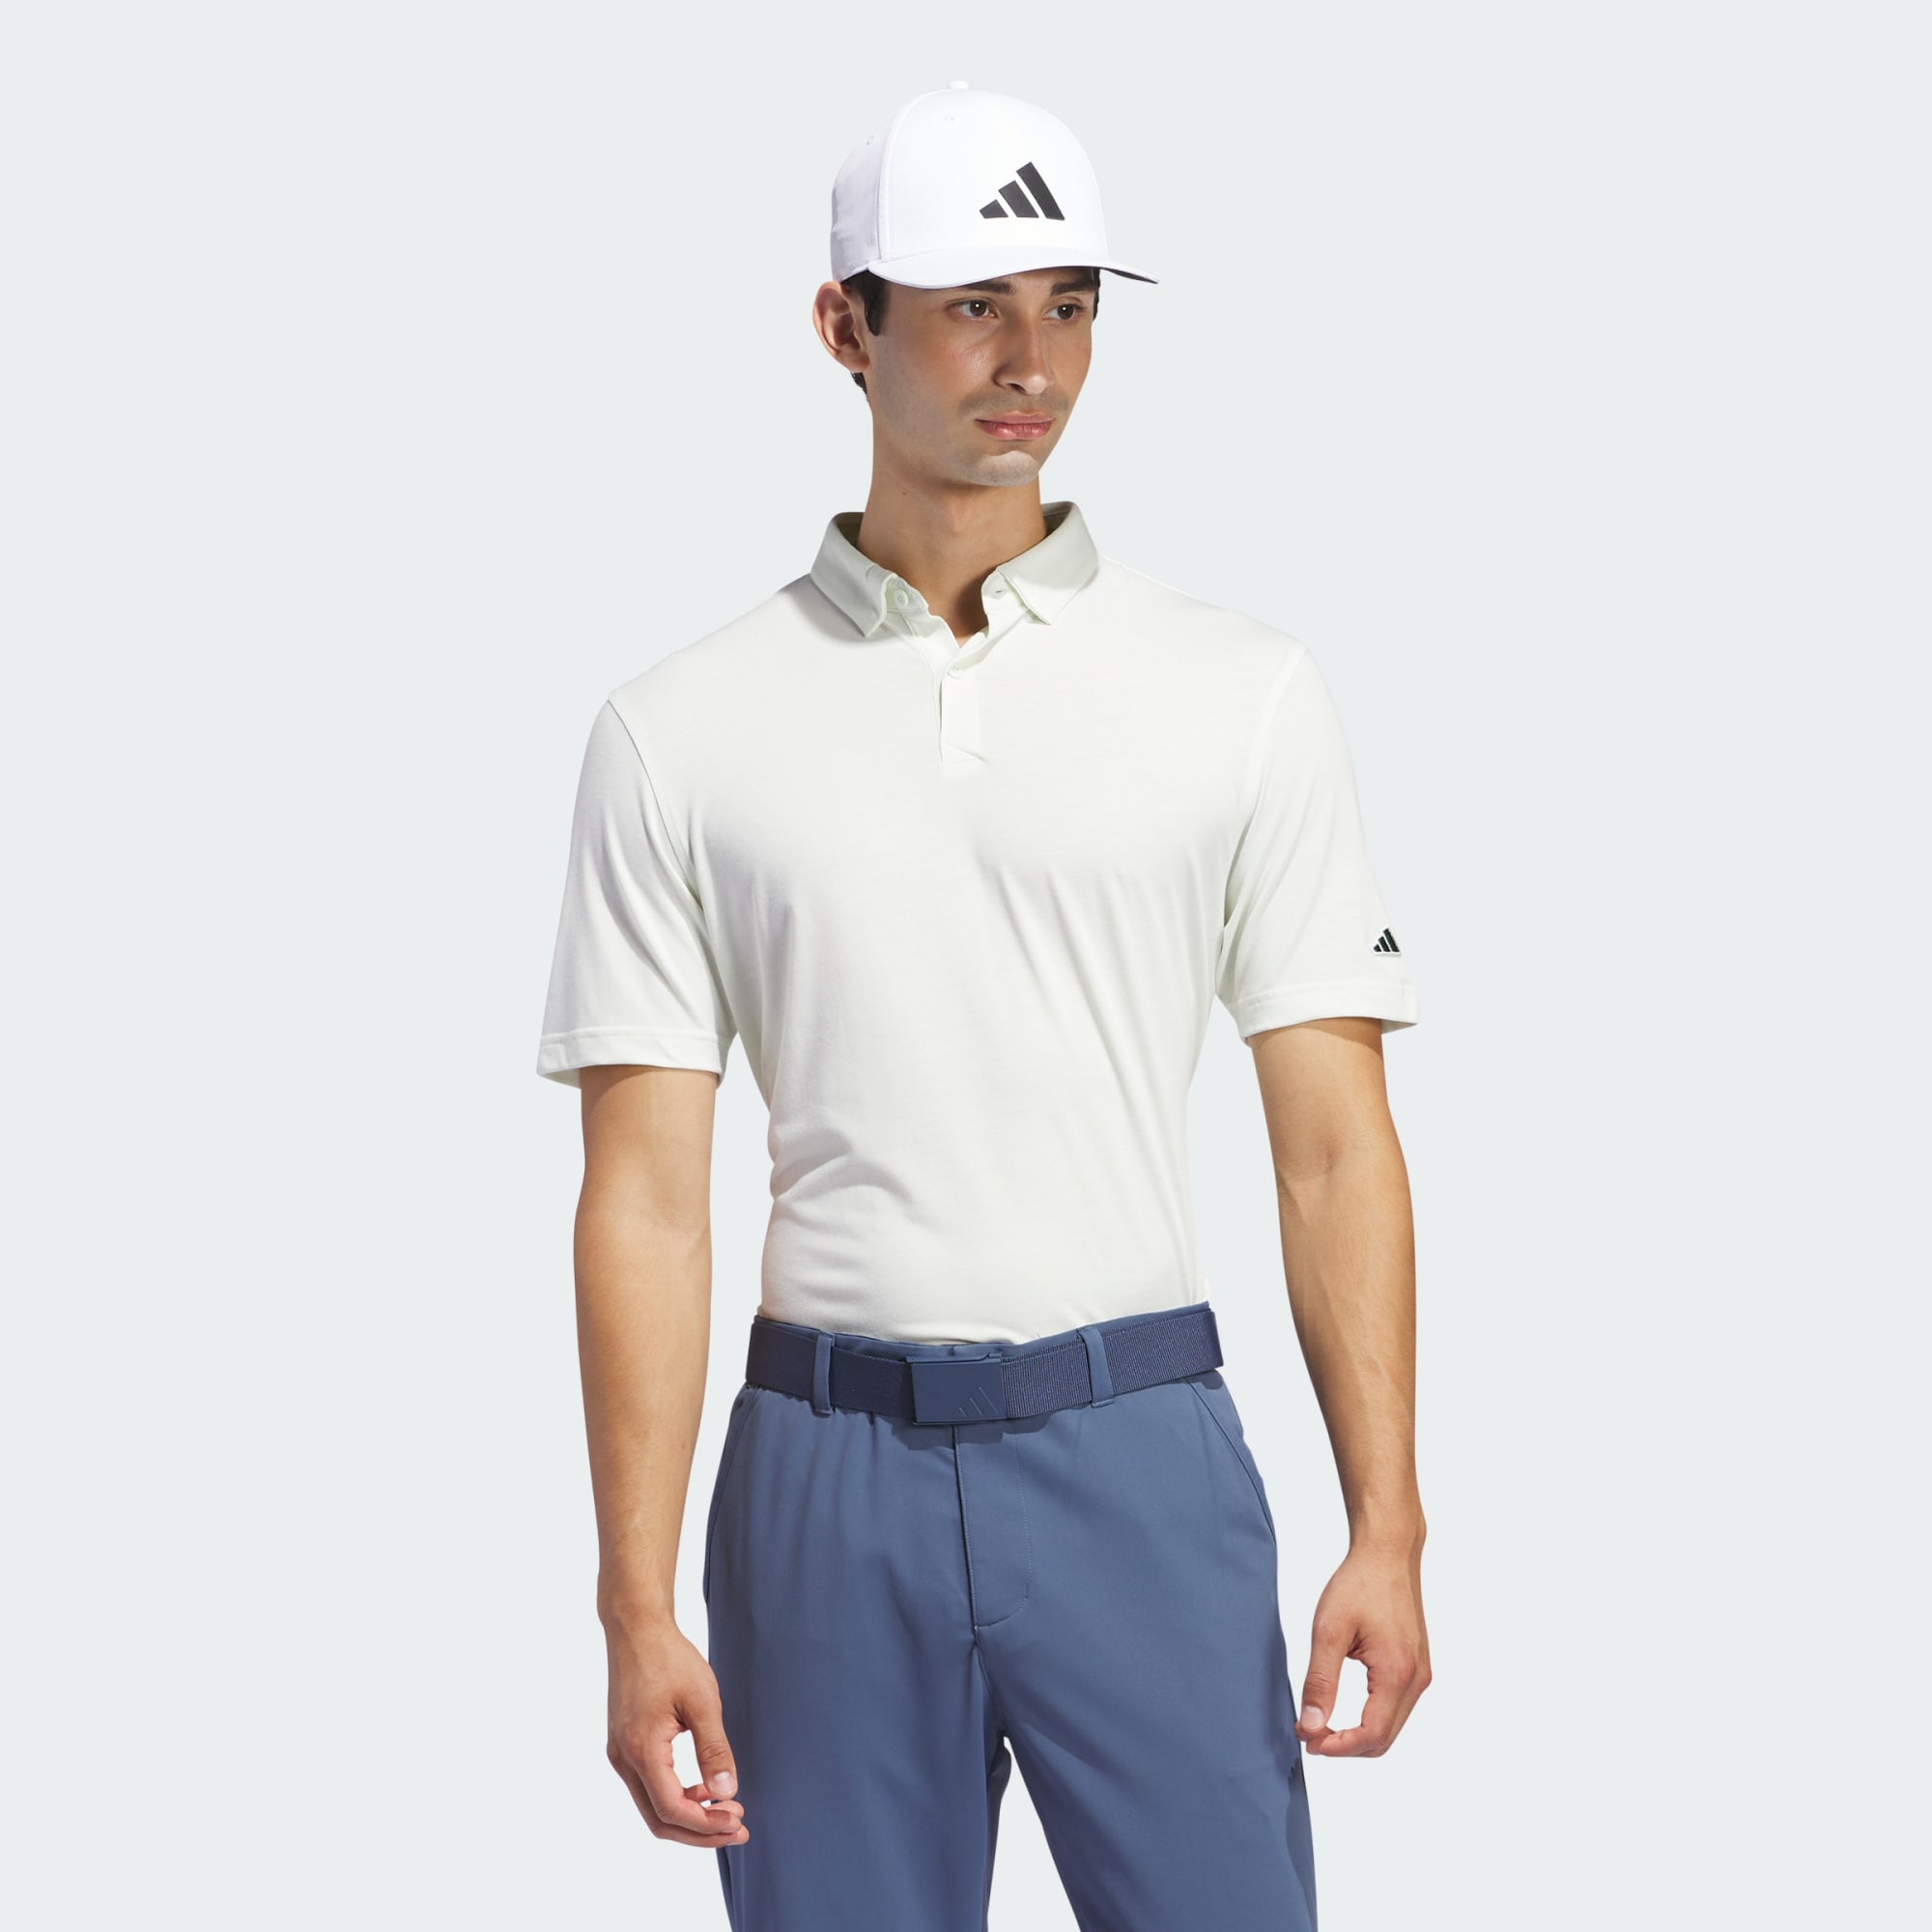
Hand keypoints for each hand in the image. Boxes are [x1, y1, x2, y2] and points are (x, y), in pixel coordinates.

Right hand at [604, 1613, 750, 1846]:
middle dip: (698, 1831)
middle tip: (737, 1828)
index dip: (705, 1823)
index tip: (737, 1820)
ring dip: (688, 1816)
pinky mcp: (623, 1745)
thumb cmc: (670, 1658)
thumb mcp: (702, 1701)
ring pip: (651, 1806)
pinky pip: (647, 1787)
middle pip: (658, 1819)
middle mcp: (624, 1758)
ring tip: (725, 1810)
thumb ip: (714, 1750)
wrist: (636, 1630)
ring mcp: (620, 1753)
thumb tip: (726, 1793)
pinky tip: (702, 1789)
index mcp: (642, 1749)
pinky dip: (675, 1798)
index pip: (671, 1809)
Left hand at [1295, 1543, 1430, 1757]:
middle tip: (1309, 1734)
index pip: (1371, 1735)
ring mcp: (1420, 1674)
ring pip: (1391, 1726)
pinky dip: (1370, 1717)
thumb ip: (1320, 1681)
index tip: (1308, 1740)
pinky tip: (1343, 1706)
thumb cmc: (1359, 1584)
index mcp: (1397, 1673)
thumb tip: (1311, 1725)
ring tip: (1320, 1721)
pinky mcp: (1416, 1666)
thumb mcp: (1329, 1631)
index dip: (1338, 1748)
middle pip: (1383, 1739)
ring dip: (1357, 1734)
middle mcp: (1416, 1679)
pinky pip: (1395, 1707)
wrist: (1388, 1553)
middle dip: (1345, 1745)